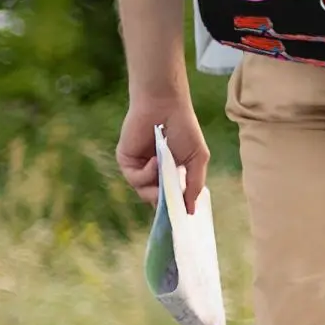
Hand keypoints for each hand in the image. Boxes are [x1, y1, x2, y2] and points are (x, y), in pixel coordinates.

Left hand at [117, 96, 208, 215]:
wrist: (165, 106)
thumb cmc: (185, 128)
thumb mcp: (197, 158)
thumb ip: (195, 185)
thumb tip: (191, 211)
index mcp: (171, 172)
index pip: (171, 198)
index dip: (174, 208)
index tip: (180, 219)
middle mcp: (154, 173)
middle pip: (156, 200)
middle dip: (164, 202)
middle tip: (172, 203)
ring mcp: (140, 168)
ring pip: (144, 192)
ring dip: (156, 186)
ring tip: (165, 170)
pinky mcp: (126, 162)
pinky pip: (135, 179)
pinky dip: (147, 173)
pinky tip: (156, 160)